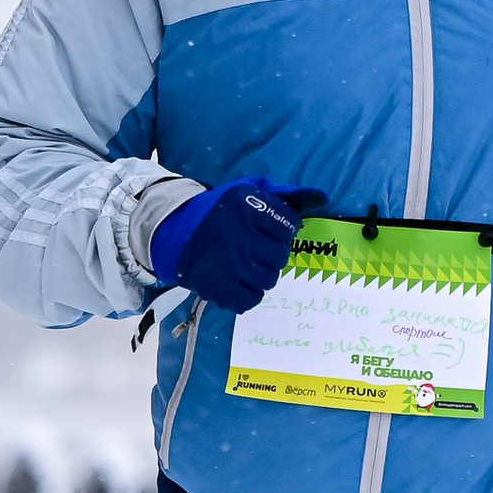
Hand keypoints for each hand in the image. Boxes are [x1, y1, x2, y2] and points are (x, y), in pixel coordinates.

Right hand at [149, 182, 325, 312]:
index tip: (268, 230)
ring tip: (246, 264)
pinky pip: (251, 299)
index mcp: (245, 204)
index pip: (287, 224)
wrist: (172, 232)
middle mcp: (238, 233)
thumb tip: (321, 196)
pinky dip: (249, 293)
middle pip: (280, 255)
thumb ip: (284, 194)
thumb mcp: (246, 192)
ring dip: (261, 274)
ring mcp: (229, 263)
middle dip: (272, 253)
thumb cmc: (217, 212)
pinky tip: (239, 280)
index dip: (282, 230)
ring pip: (268, 279)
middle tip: (256, 248)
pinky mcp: (218, 287)